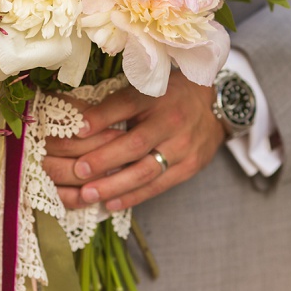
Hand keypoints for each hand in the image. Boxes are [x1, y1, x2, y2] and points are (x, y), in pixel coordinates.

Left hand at [43, 73, 225, 211]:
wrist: (213, 106)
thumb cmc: (168, 96)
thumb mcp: (146, 87)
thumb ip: (116, 103)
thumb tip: (77, 121)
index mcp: (157, 96)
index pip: (127, 104)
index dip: (102, 117)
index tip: (78, 129)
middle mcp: (172, 121)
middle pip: (136, 143)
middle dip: (105, 159)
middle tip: (78, 170)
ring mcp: (183, 146)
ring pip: (146, 170)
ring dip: (115, 185)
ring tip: (88, 194)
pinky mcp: (190, 167)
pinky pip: (158, 185)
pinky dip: (133, 196)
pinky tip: (110, 203)